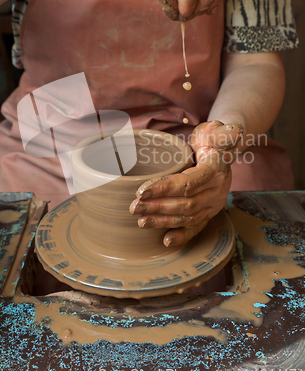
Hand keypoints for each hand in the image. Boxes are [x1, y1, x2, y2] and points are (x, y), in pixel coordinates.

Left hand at [129, 121, 242, 246]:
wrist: (222, 151)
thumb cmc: (213, 138)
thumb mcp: (217, 130)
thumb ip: (224, 132)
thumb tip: (235, 131)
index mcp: (216, 171)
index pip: (188, 183)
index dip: (164, 188)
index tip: (141, 191)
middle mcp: (217, 191)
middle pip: (185, 204)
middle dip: (158, 207)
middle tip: (134, 207)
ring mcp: (214, 205)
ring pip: (187, 217)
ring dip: (163, 221)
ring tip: (141, 222)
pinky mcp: (209, 212)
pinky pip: (196, 227)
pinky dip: (182, 236)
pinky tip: (166, 241)